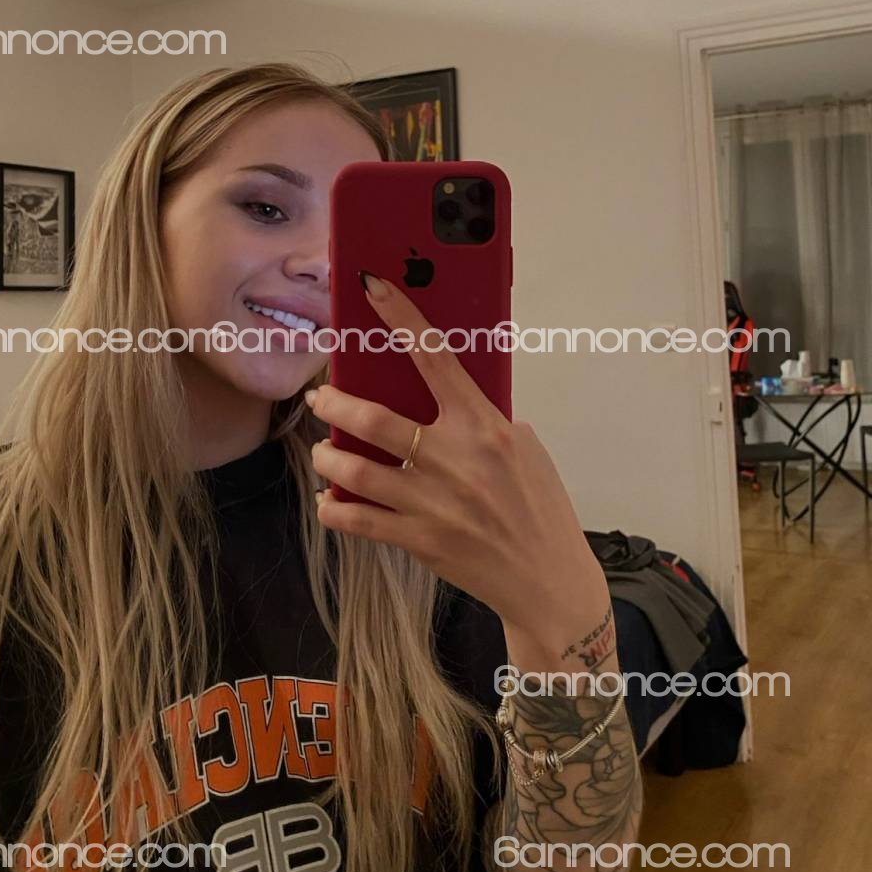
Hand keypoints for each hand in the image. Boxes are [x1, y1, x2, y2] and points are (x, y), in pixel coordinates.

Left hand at [306, 271, 612, 670]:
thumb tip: (439, 399)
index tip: (373, 289)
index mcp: (486, 427)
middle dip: (335, 405)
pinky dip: (335, 509)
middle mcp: (456, 460)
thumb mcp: (525, 450)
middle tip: (321, 400)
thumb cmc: (540, 509)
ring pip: (356, 473)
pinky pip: (360, 521)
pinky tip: (328, 502)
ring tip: (322, 453)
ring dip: (328, 458)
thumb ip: (481, 423)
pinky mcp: (422, 542)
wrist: (550, 582)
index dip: (401, 318)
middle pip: (375, 421)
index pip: (436, 357)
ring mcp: (435, 504)